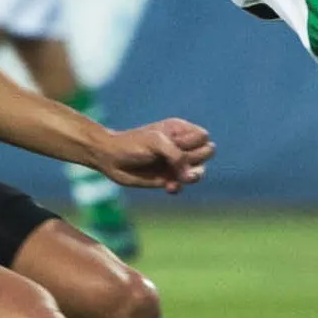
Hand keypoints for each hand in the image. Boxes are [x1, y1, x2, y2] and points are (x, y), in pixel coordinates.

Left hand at [92, 118, 214, 192]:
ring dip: (191, 177)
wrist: (110, 158)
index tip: (176, 145)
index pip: (204, 137)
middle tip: (176, 162)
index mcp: (180, 130)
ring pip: (199, 171)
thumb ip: (177, 155)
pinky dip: (178, 187)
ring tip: (179, 179)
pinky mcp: (167, 178)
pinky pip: (183, 185)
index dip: (194, 144)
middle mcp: (180, 146)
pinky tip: (168, 187)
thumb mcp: (156, 142)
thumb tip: (191, 175)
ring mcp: (175, 163)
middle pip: (206, 153)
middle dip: (195, 160)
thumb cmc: (132, 144)